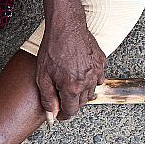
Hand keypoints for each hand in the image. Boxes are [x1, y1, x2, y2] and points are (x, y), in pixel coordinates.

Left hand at [35, 0, 106, 121]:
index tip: (59, 114)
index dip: (63, 115)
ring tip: (69, 83)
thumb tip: (52, 117)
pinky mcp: (102, 62)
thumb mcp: (43, 77)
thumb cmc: (52, 49)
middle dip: (71, 103)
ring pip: (91, 91)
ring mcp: (97, 71)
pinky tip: (79, 73)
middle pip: (82, 102)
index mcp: (72, 87)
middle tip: (60, 96)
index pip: (71, 111)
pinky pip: (98, 78)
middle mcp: (88, 81)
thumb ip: (48, 99)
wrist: (65, 26)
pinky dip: (90, 80)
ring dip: (81, 92)